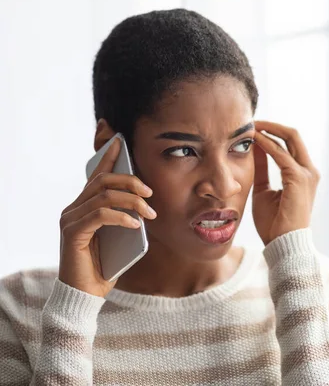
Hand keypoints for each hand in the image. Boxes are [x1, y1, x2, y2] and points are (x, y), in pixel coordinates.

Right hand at [58, 138, 156, 297]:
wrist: (87, 295)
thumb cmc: (106, 266)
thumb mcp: (122, 237)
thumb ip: (126, 218)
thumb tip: (145, 204)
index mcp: (84, 207)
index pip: (97, 176)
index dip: (109, 157)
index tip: (120, 142)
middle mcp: (73, 209)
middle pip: (103, 182)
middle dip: (130, 182)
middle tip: (150, 194)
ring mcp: (70, 220)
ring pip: (103, 196)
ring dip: (132, 202)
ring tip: (150, 213)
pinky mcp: (73, 233)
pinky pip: (100, 214)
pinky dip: (121, 216)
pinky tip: (136, 224)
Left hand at [252, 121, 319, 245]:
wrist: (283, 244)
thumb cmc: (274, 223)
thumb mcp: (263, 190)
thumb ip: (261, 170)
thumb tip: (253, 150)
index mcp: (302, 175)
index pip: (289, 144)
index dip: (271, 133)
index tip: (252, 128)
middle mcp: (309, 171)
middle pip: (293, 135)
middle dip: (271, 125)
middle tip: (251, 120)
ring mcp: (307, 174)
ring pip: (290, 138)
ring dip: (269, 129)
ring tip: (250, 125)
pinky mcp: (299, 178)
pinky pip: (281, 153)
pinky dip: (266, 143)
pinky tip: (253, 139)